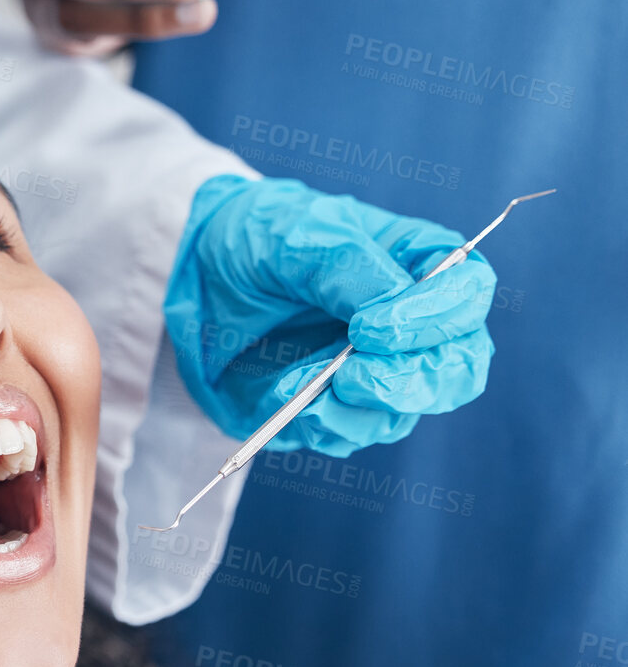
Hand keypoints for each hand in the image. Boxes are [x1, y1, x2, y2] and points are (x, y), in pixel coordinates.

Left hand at [163, 176, 495, 456]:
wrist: (196, 277)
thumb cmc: (257, 237)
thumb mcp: (296, 233)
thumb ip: (347, 265)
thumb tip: (386, 313)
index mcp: (416, 263)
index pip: (469, 294)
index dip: (437, 318)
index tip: (371, 329)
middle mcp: (410, 322)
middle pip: (459, 367)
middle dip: (413, 382)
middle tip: (353, 375)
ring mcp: (377, 368)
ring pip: (407, 412)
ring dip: (357, 409)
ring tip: (298, 384)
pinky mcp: (336, 406)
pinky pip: (350, 434)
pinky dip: (319, 424)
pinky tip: (282, 397)